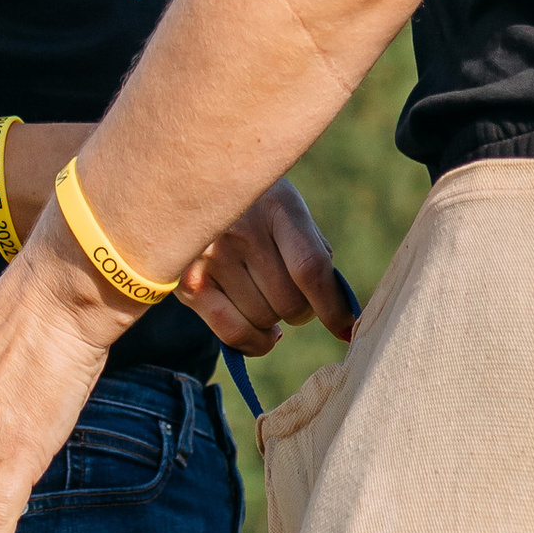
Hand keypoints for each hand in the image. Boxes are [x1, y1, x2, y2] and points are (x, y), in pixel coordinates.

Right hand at [180, 181, 354, 355]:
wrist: (192, 189)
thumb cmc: (256, 207)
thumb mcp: (287, 210)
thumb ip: (311, 250)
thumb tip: (336, 308)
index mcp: (277, 207)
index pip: (310, 269)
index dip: (332, 307)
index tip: (345, 327)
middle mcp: (241, 231)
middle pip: (288, 303)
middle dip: (301, 312)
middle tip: (295, 301)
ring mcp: (211, 257)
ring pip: (263, 321)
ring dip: (274, 322)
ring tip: (265, 298)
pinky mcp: (189, 283)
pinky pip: (233, 333)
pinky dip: (255, 343)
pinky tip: (263, 335)